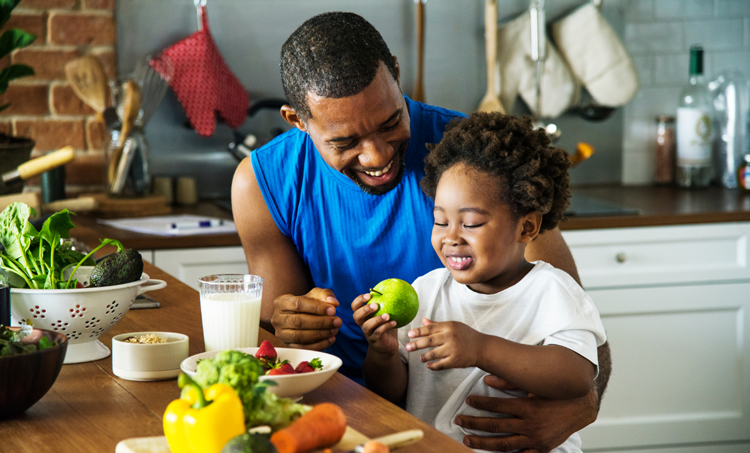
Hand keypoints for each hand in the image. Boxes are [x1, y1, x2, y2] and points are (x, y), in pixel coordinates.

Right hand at [271, 287, 341, 349]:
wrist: (298, 316)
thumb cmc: (307, 304)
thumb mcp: (315, 295)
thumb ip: (324, 295)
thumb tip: (333, 302)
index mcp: (281, 302)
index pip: (298, 304)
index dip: (316, 308)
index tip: (333, 310)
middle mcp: (277, 318)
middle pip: (298, 322)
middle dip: (321, 322)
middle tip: (338, 322)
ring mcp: (280, 334)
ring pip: (299, 337)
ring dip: (320, 334)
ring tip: (335, 330)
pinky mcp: (287, 346)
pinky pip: (302, 348)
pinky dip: (318, 345)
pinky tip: (331, 339)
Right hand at [351, 293, 398, 355]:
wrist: (388, 345)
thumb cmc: (386, 327)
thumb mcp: (386, 314)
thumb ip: (387, 304)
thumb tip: (396, 287)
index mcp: (364, 316)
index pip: (355, 306)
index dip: (359, 300)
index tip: (369, 295)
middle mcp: (363, 324)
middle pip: (356, 316)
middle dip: (364, 309)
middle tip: (375, 305)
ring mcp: (368, 333)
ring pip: (367, 326)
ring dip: (377, 319)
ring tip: (387, 315)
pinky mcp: (375, 341)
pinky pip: (378, 333)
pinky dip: (386, 327)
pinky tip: (394, 322)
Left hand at [405, 318, 483, 369]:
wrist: (482, 347)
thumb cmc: (466, 335)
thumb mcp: (453, 326)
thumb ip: (437, 324)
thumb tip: (423, 320)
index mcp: (449, 326)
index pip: (430, 328)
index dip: (418, 331)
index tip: (409, 334)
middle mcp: (450, 337)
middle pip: (429, 341)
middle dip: (416, 344)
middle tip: (407, 347)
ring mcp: (453, 349)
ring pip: (433, 354)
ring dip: (424, 356)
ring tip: (420, 358)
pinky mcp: (456, 361)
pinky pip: (441, 365)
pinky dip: (433, 366)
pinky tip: (428, 366)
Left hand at [456, 375, 597, 452]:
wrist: (582, 407)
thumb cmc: (556, 393)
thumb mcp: (534, 385)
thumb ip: (510, 382)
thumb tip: (487, 379)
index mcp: (528, 407)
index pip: (497, 406)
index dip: (480, 403)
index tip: (468, 401)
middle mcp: (530, 425)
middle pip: (495, 426)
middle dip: (474, 423)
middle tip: (459, 421)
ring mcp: (535, 439)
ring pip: (503, 444)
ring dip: (483, 443)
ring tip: (467, 440)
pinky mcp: (541, 447)